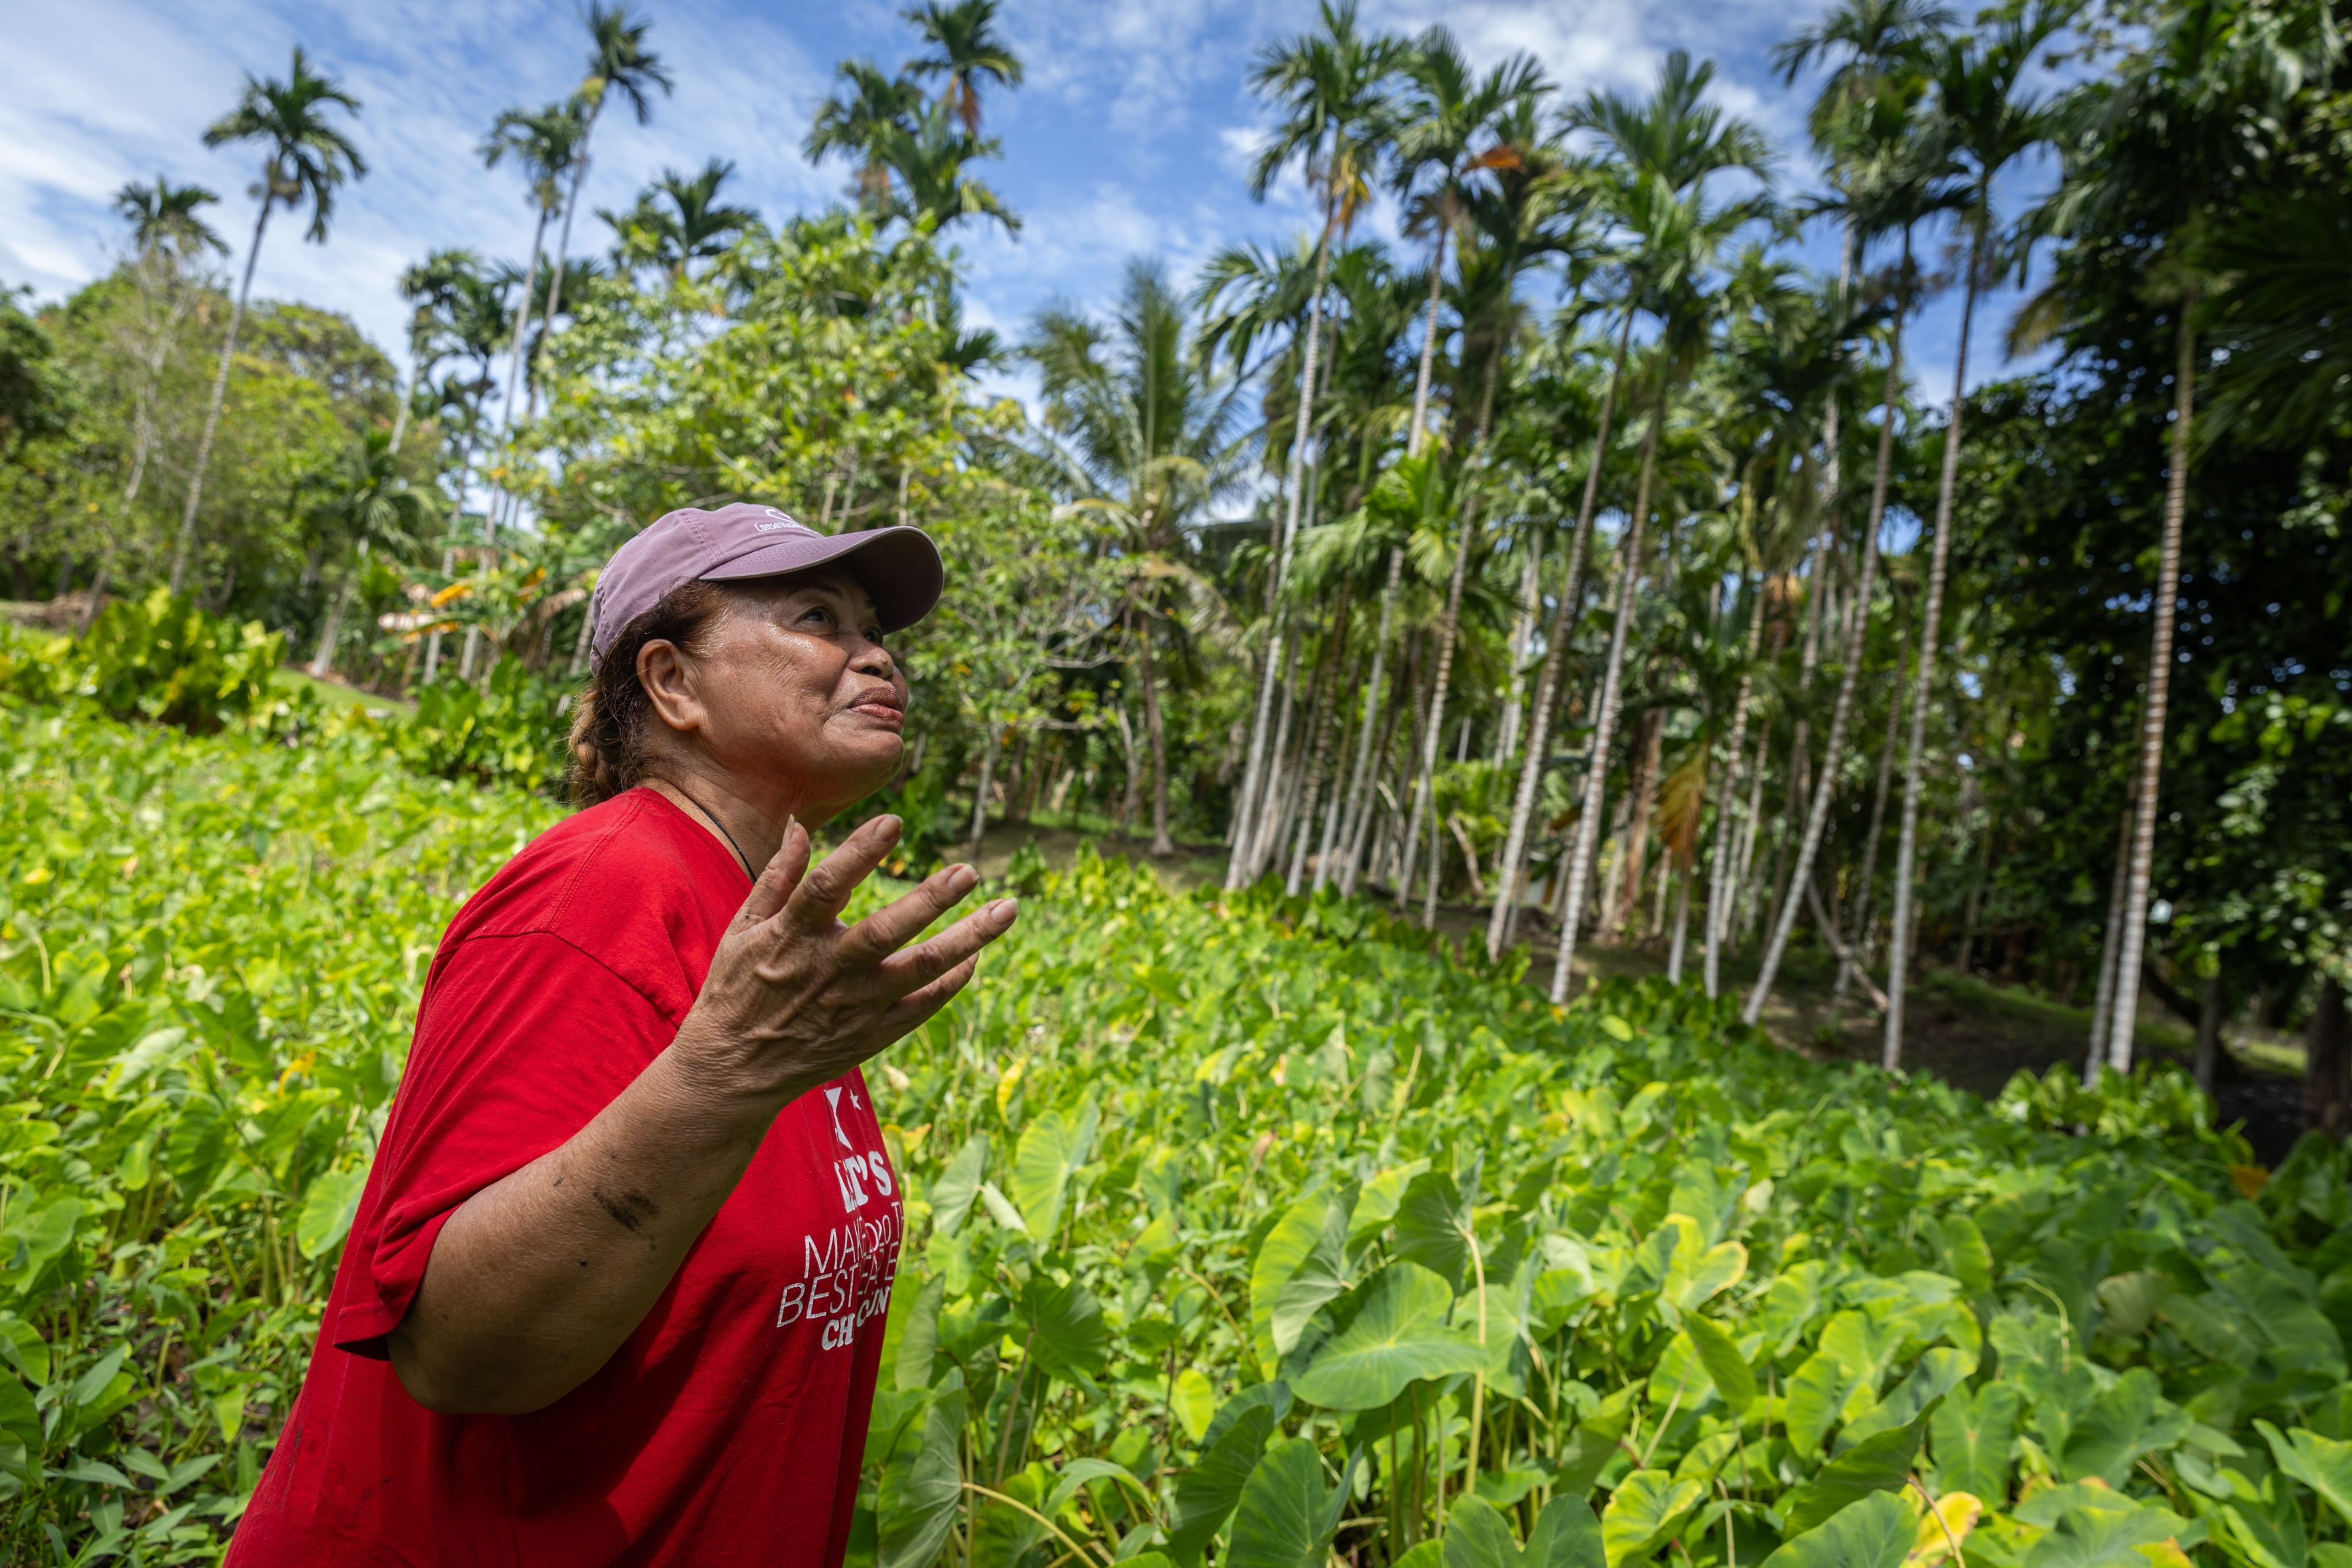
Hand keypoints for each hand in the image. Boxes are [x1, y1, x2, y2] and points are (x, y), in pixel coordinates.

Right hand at [670, 814, 1016, 1108]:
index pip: (828, 887)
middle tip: (969, 871)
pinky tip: (976, 956)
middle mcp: (827, 971)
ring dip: (968, 939)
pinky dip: (953, 980)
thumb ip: (776, 877)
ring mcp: (854, 1007)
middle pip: (885, 931)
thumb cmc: (737, 990)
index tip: (894, 821)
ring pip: (920, 969)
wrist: (732, 1073)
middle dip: (930, 900)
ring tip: (1007, 909)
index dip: (860, 853)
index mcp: (790, 937)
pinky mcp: (871, 1036)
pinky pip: (923, 1006)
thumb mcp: (742, 930)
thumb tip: (800, 825)